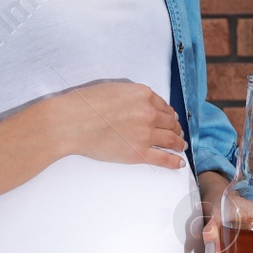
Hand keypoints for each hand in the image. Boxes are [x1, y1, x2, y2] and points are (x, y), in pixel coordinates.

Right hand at [51, 81, 185, 167]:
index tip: (172, 119)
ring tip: (180, 147)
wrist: (72, 122)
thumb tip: (143, 104)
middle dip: (175, 129)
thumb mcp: (115, 89)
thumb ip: (133, 96)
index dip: (169, 115)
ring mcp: (146, 134)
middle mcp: (149, 113)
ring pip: (171, 140)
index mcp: (144, 95)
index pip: (164, 106)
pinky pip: (163, 158)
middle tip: (178, 133)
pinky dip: (174, 161)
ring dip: (178, 143)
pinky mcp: (138, 153)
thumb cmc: (86, 104)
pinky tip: (179, 163)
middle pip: (170, 123)